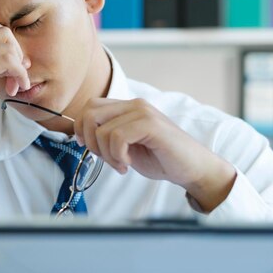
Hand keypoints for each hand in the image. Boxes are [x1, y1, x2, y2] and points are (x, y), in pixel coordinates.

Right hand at [0, 19, 30, 174]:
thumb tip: (20, 57)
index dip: (7, 44)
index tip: (11, 66)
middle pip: (2, 32)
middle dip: (16, 52)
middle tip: (15, 76)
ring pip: (7, 47)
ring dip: (18, 67)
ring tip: (14, 86)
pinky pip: (8, 62)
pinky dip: (19, 74)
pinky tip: (16, 88)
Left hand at [74, 98, 236, 211]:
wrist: (192, 168)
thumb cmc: (160, 158)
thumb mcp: (126, 146)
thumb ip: (107, 137)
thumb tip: (80, 137)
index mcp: (127, 107)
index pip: (90, 106)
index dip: (80, 128)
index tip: (87, 147)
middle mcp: (134, 104)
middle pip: (89, 113)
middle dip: (88, 141)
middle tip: (104, 158)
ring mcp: (143, 112)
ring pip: (102, 129)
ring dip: (106, 154)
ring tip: (121, 164)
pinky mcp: (151, 125)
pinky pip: (117, 137)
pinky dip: (117, 156)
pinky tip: (128, 164)